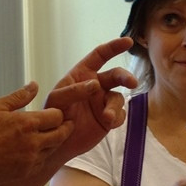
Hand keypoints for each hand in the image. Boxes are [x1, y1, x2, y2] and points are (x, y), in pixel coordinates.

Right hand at [0, 82, 74, 183]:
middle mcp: (33, 142)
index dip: (59, 113)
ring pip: (53, 150)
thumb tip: (34, 85)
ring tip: (49, 136)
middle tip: (65, 124)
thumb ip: (18, 97)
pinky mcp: (25, 172)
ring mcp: (30, 159)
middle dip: (65, 128)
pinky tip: (35, 151)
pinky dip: (42, 156)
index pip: (57, 116)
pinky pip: (42, 163)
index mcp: (28, 123)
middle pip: (61, 134)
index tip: (56, 113)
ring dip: (54, 142)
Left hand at [44, 37, 137, 159]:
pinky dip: (116, 118)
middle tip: (132, 83)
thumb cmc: (53, 116)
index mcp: (82, 74)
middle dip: (125, 77)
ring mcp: (103, 102)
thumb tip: (96, 84)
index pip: (100, 55)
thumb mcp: (57, 100)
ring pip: (118, 98)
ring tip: (107, 117)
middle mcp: (96, 85)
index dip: (114, 47)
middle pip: (116, 75)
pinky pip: (120, 114)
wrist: (58, 143)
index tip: (128, 42)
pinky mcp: (109, 118)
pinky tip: (108, 123)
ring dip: (115, 106)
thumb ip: (74, 90)